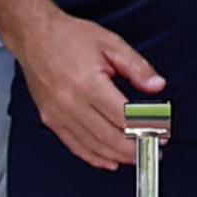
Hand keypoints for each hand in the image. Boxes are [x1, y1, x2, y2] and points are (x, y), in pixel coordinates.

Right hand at [10, 10, 166, 173]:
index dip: (146, 129)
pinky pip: (75, 146)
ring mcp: (58, 115)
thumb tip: (157, 85)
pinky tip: (110, 160)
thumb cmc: (69, 37)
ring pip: (94, 146)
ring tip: (139, 156)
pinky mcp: (51, 119)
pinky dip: (95, 157)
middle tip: (155, 148)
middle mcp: (71, 103)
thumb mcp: (111, 43)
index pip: (124, 117)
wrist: (33, 35)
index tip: (162, 132)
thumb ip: (137, 66)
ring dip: (119, 156)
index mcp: (88, 84)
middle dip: (137, 148)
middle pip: (110, 138)